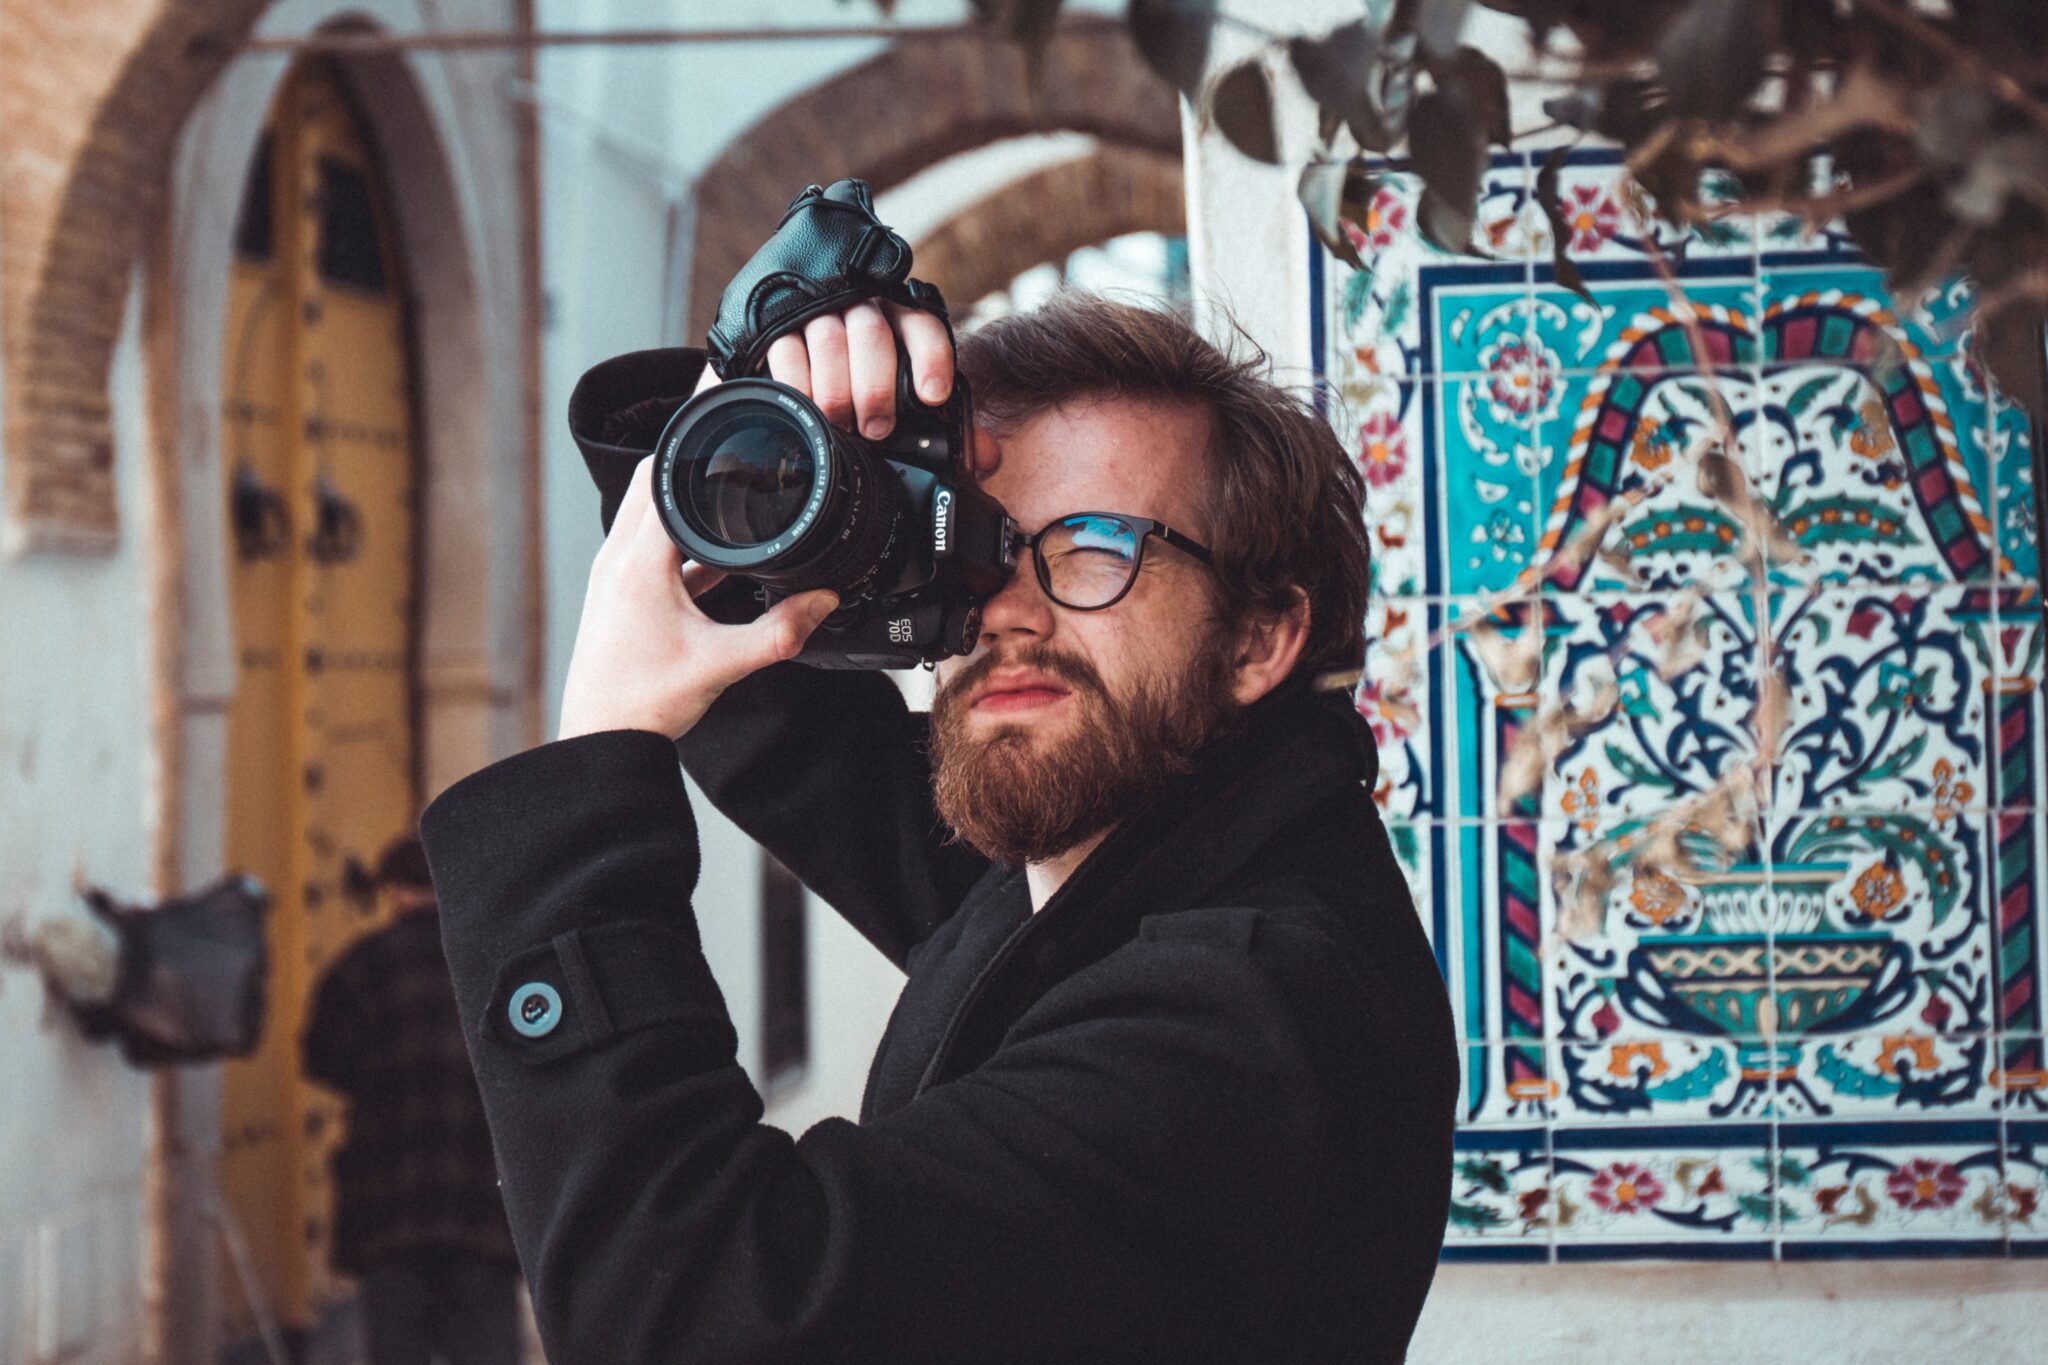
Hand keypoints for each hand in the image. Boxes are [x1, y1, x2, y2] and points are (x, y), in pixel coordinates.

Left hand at [556, 456, 839, 741]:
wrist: (600, 741)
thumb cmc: (642, 703)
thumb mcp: (723, 663)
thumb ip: (780, 631)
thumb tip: (823, 601)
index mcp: (638, 563)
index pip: (663, 475)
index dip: (696, 447)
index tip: (725, 434)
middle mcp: (617, 560)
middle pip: (653, 482)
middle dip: (693, 465)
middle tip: (734, 459)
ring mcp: (613, 576)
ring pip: (650, 515)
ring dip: (686, 505)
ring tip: (733, 506)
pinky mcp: (618, 595)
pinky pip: (652, 549)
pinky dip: (682, 543)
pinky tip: (719, 563)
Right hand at [693, 300, 999, 473]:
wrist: (791, 344)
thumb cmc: (859, 379)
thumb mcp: (902, 395)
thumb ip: (946, 425)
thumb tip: (988, 458)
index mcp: (899, 316)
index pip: (922, 324)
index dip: (931, 358)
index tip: (934, 397)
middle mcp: (859, 304)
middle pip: (872, 333)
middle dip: (875, 387)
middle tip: (876, 428)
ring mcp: (815, 309)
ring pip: (829, 340)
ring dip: (836, 390)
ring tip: (840, 425)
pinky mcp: (774, 324)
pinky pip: (786, 349)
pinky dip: (798, 383)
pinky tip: (806, 407)